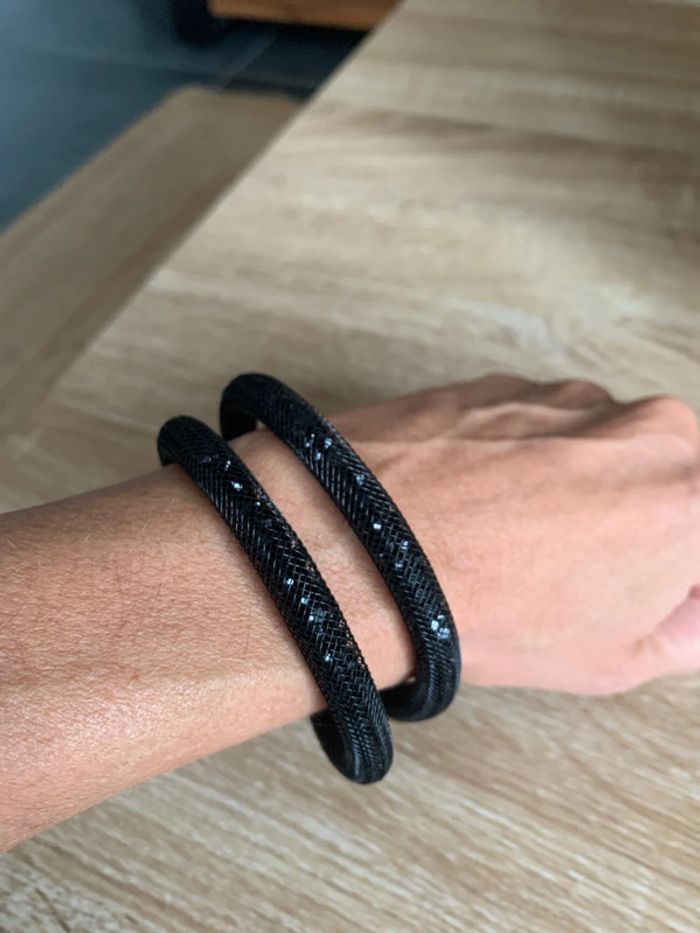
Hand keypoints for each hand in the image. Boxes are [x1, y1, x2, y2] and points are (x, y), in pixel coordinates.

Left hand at [239, 375, 699, 694]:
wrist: (363, 547)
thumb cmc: (484, 604)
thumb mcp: (616, 657)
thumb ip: (687, 625)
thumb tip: (691, 608)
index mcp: (690, 493)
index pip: (698, 532)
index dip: (682, 572)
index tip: (661, 590)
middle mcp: (643, 425)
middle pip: (667, 481)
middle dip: (643, 525)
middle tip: (583, 575)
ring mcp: (567, 396)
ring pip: (599, 450)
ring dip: (575, 490)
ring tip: (513, 544)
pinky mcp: (503, 384)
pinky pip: (535, 429)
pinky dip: (520, 463)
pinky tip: (477, 509)